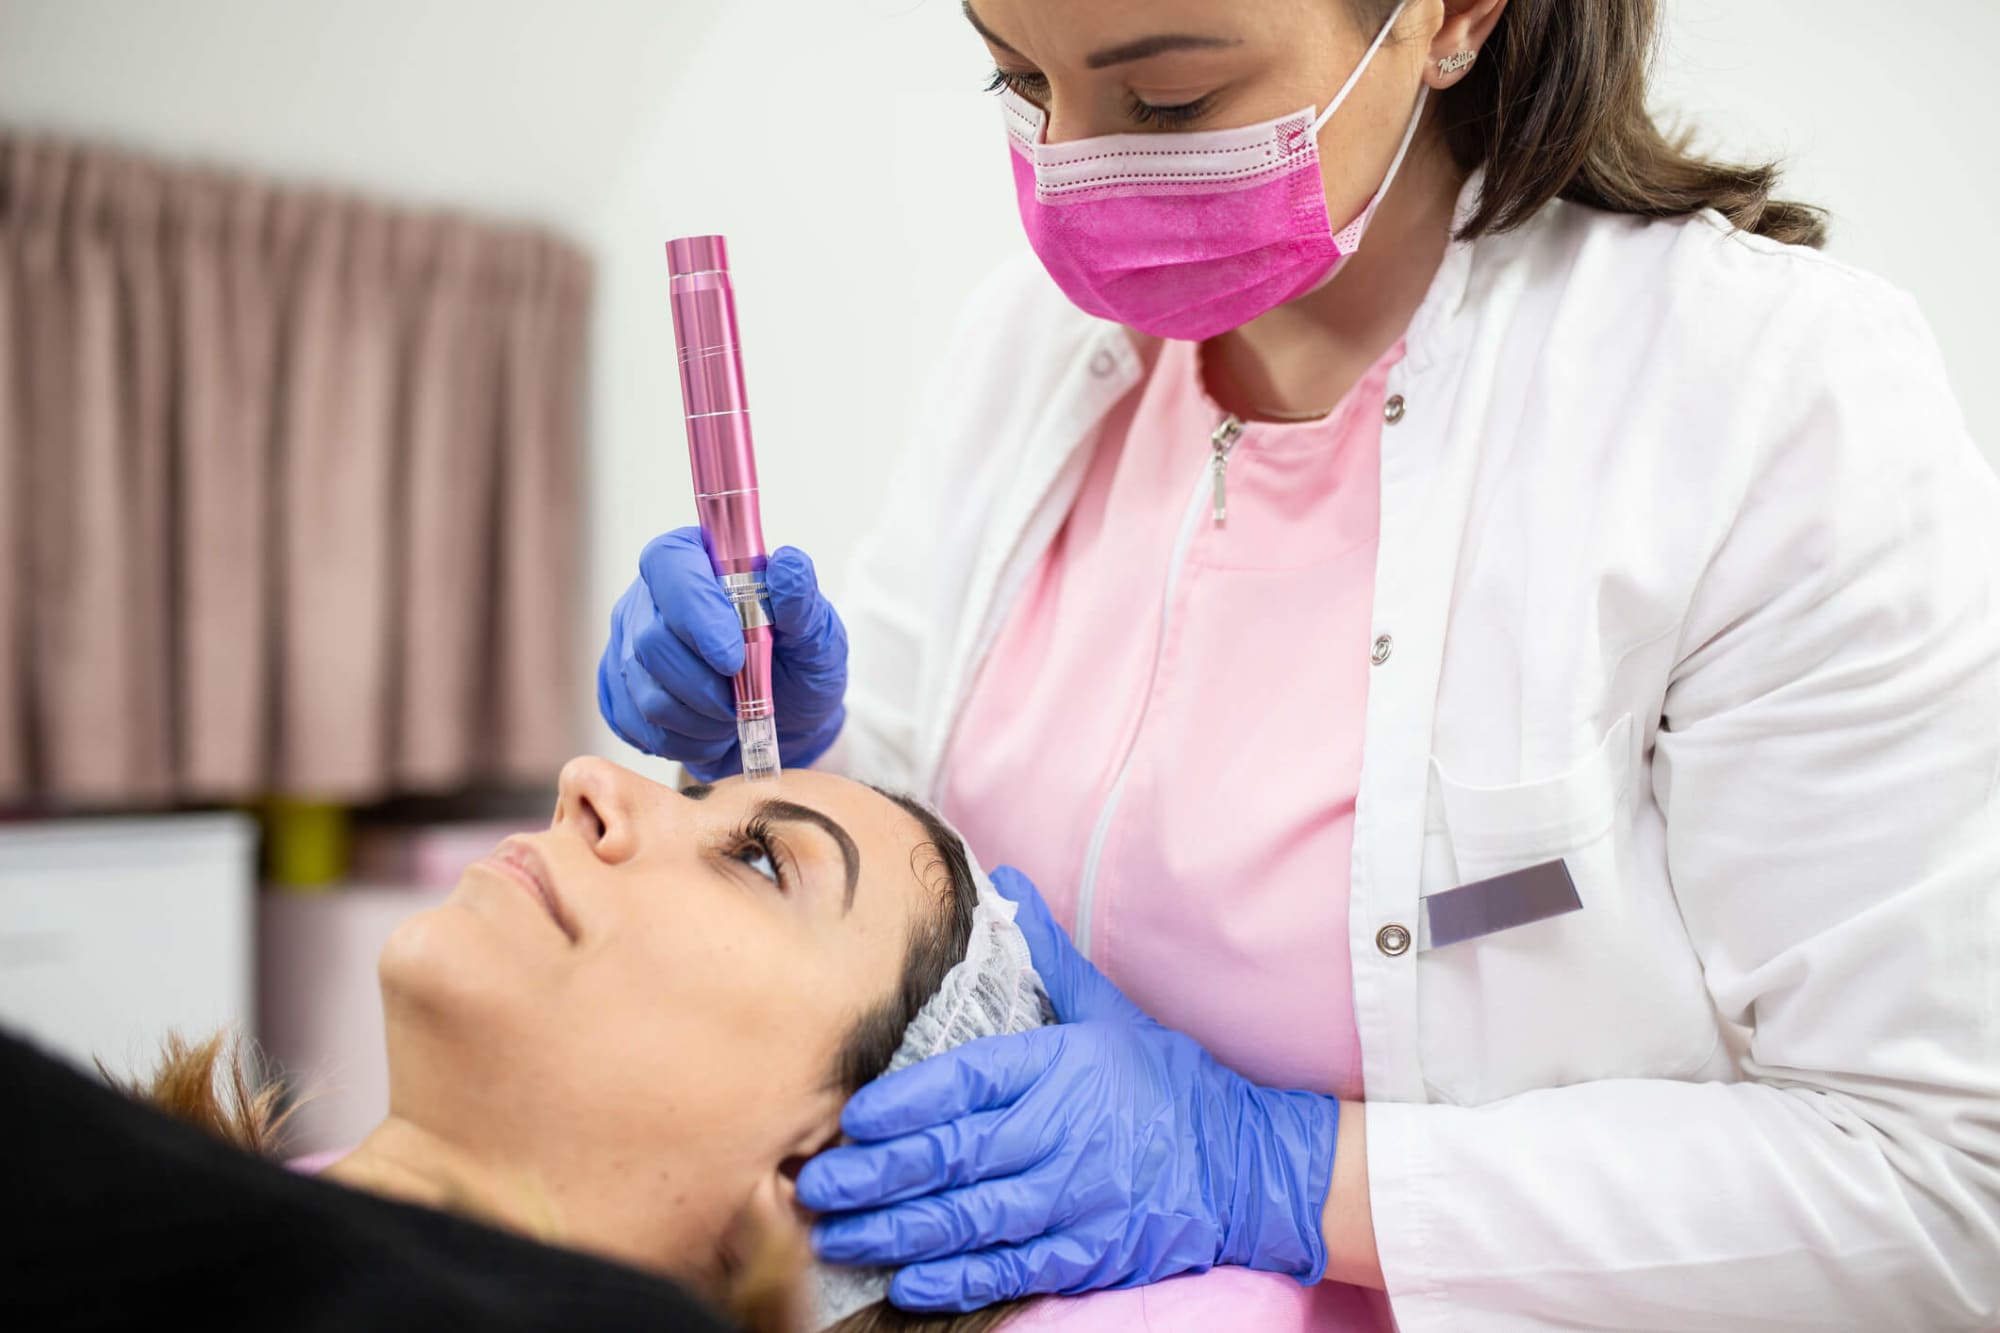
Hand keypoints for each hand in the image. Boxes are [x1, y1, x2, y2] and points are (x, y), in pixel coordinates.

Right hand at [597, 528, 847, 779]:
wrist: (786, 722)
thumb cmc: (800, 666)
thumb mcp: (817, 636)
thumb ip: (802, 603)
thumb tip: (788, 565)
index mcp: (698, 559)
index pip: (671, 564)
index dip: (695, 613)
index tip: (732, 658)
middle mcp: (651, 597)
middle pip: (652, 638)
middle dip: (705, 684)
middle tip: (743, 701)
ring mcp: (627, 644)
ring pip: (644, 690)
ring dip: (698, 718)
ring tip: (732, 716)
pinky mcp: (618, 692)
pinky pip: (635, 725)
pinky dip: (683, 741)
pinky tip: (710, 733)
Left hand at [797, 867, 1340, 1310]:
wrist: (1246, 1163)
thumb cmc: (1166, 1081)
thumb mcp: (1108, 1008)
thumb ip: (1046, 955)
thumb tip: (1003, 883)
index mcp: (1058, 1067)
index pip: (968, 1081)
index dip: (905, 1103)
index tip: (851, 1117)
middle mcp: (1059, 1134)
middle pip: (953, 1156)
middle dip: (875, 1174)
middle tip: (813, 1184)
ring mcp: (1072, 1199)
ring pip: (969, 1219)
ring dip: (895, 1231)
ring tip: (837, 1237)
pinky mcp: (1085, 1254)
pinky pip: (1009, 1269)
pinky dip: (955, 1279)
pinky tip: (906, 1282)